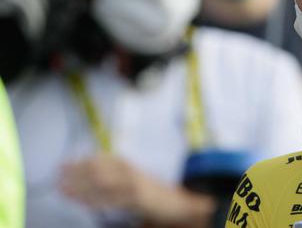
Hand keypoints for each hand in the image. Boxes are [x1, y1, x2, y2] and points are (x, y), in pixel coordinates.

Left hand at [60, 154, 214, 226]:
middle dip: (76, 173)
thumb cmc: (154, 194)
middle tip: (58, 176)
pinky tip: (82, 201)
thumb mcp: (135, 179)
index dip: (81, 162)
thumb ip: (117, 175)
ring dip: (81, 186)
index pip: (100, 160)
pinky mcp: (137, 199)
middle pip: (98, 170)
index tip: (64, 165)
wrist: (179, 203)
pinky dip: (95, 200)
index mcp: (128, 165)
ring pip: (102, 183)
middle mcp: (130, 171)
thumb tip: (92, 173)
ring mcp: (133, 185)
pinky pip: (112, 199)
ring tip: (63, 189)